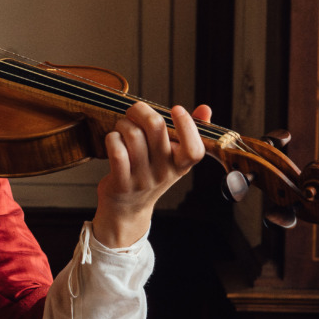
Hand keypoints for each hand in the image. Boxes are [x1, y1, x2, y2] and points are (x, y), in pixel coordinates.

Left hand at [90, 103, 210, 248]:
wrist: (127, 209)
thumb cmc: (150, 174)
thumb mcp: (173, 159)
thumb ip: (189, 133)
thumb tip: (205, 108)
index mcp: (181, 165)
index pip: (194, 150)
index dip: (187, 126)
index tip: (177, 109)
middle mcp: (164, 172)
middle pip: (155, 127)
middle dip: (140, 110)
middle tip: (134, 112)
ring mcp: (142, 179)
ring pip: (132, 134)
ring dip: (123, 124)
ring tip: (122, 128)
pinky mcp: (121, 183)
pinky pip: (117, 150)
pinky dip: (112, 138)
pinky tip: (114, 140)